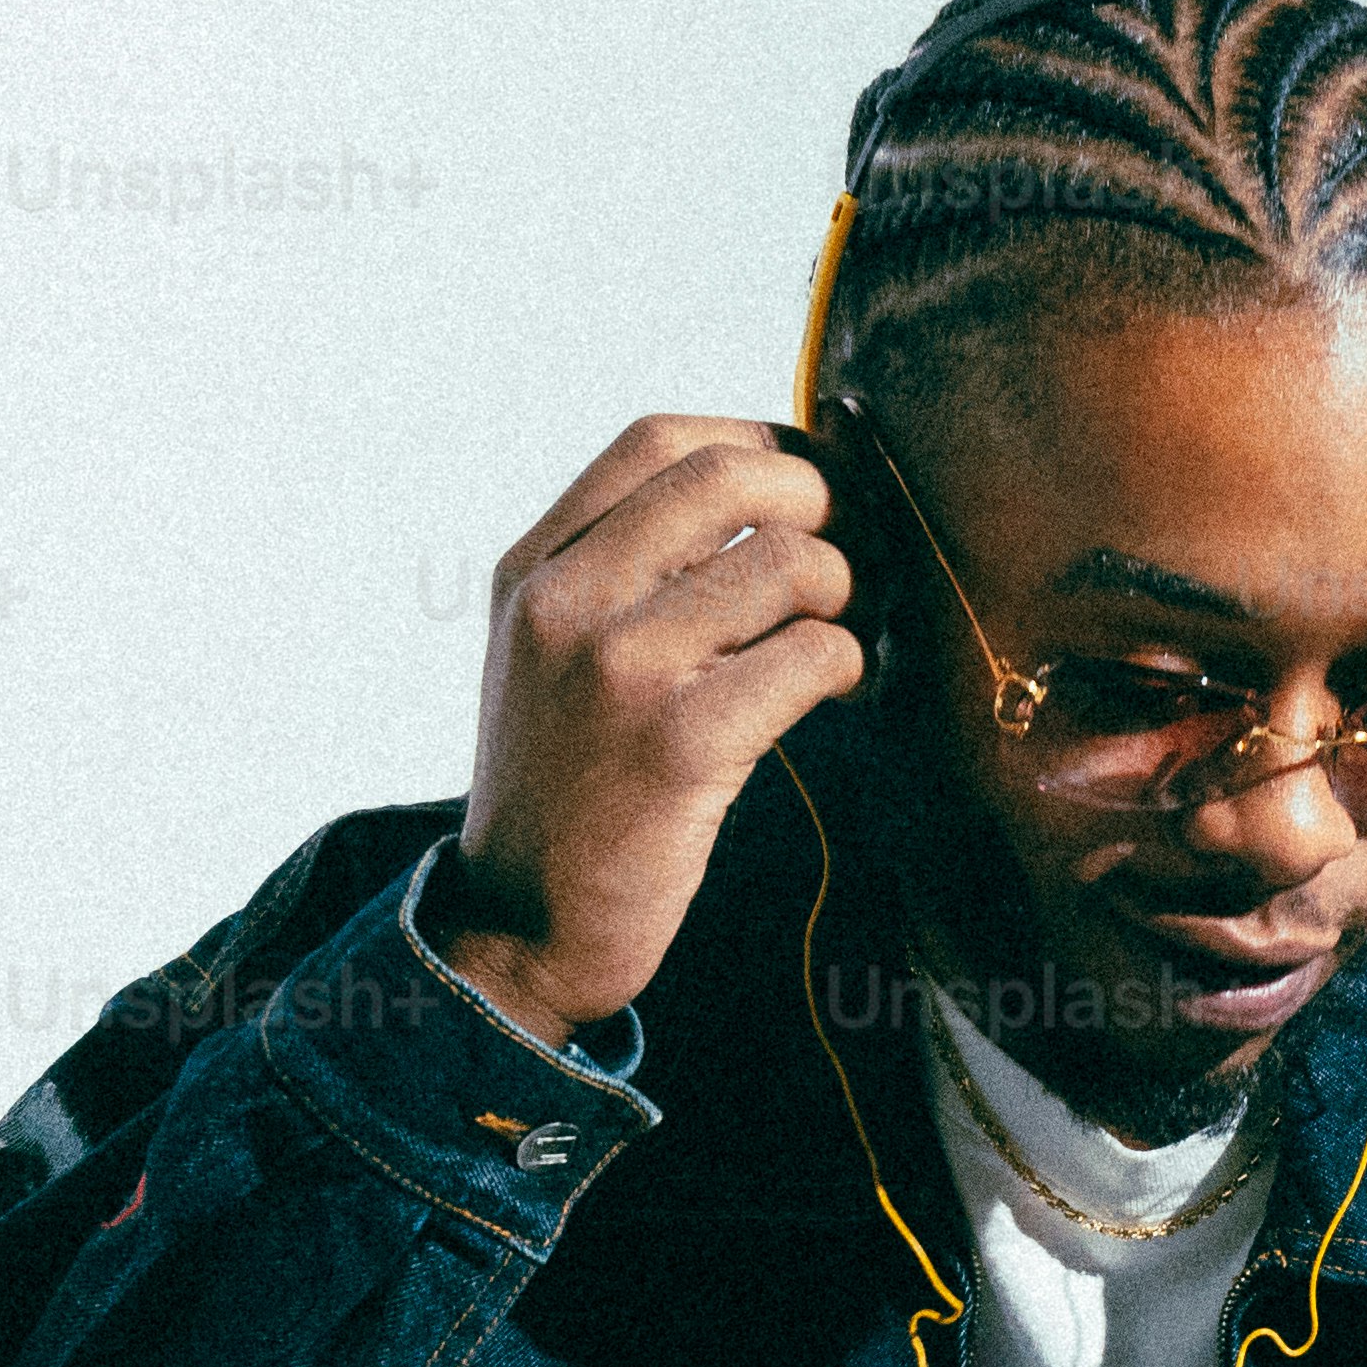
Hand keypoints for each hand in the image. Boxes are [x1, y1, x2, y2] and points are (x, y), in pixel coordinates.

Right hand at [435, 413, 871, 1031]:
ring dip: (844, 593)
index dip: (756, 447)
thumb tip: (766, 497)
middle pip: (730, 479)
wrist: (519, 924)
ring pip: (785, 564)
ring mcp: (618, 669)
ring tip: (838, 636)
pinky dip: (847, 665)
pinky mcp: (679, 744)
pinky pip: (808, 657)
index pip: (658, 441)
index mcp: (534, 566)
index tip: (804, 492)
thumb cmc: (568, 785)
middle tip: (845, 560)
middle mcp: (565, 601)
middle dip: (818, 504)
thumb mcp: (552, 652)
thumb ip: (625, 572)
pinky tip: (838, 690)